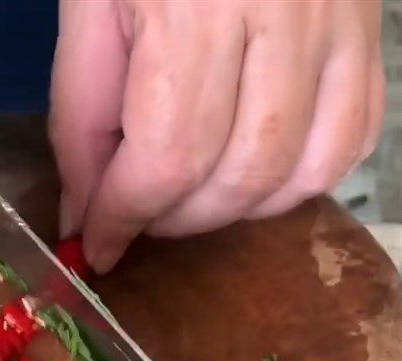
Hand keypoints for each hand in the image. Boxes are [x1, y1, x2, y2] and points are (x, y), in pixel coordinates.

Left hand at [50, 0, 384, 272]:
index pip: (168, 154)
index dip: (125, 217)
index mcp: (194, 4)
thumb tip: (85, 215)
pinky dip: (300, 180)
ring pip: (302, 169)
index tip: (97, 248)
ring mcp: (338, 19)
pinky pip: (353, 137)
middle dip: (176, 220)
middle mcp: (282, 11)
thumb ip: (81, 120)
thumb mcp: (87, 14)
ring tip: (189, 201)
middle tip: (139, 217)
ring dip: (235, 211)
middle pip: (240, 172)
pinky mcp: (367, 27)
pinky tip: (254, 177)